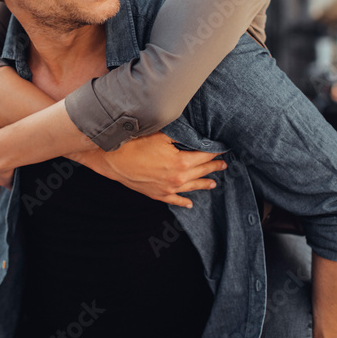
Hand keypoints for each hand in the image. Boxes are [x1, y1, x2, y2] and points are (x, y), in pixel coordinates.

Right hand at [72, 133, 225, 207]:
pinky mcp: (156, 194)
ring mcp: (167, 189)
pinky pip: (174, 200)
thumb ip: (180, 135)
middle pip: (201, 172)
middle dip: (213, 167)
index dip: (215, 152)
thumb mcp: (161, 134)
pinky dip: (183, 202)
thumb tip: (195, 133)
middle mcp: (177, 179)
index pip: (204, 156)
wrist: (112, 159)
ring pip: (191, 187)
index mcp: (181, 163)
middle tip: (224, 164)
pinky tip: (190, 203)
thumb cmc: (135, 144)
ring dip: (204, 184)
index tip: (223, 149)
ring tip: (214, 183)